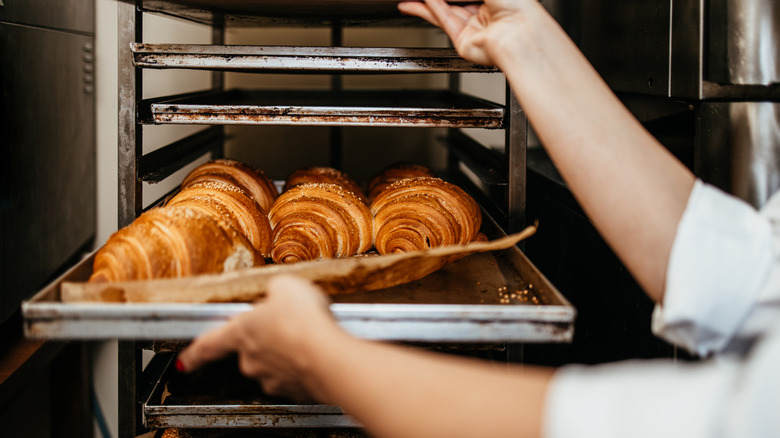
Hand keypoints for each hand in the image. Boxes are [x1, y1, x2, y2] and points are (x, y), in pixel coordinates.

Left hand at [177, 275, 343, 400]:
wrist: (329, 356)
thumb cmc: (304, 321)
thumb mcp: (286, 286)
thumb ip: (275, 290)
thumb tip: (278, 294)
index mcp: (241, 333)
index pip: (209, 344)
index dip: (195, 353)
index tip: (183, 363)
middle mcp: (252, 361)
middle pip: (253, 350)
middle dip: (268, 338)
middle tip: (289, 323)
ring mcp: (273, 379)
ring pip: (277, 363)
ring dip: (290, 350)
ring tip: (311, 334)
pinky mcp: (297, 391)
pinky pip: (299, 374)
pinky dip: (308, 363)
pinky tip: (321, 350)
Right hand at [398, 0, 533, 66]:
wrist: (520, 33)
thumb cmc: (517, 6)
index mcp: (498, 0)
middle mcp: (487, 15)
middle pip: (455, 0)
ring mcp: (475, 29)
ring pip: (446, 11)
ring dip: (428, 2)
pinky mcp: (464, 42)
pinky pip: (445, 21)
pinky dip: (432, 9)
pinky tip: (421, 1)